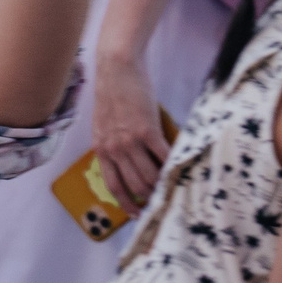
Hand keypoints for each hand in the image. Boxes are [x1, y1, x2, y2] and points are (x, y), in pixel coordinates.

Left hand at [90, 56, 168, 207]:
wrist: (116, 69)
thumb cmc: (113, 94)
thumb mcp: (105, 124)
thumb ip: (115, 144)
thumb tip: (131, 162)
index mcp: (101, 148)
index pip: (113, 184)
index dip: (126, 202)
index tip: (136, 213)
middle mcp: (113, 148)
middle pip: (134, 185)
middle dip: (149, 197)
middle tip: (162, 201)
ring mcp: (129, 141)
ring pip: (149, 175)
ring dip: (162, 184)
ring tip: (173, 187)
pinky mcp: (147, 131)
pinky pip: (163, 156)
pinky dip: (173, 165)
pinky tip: (180, 168)